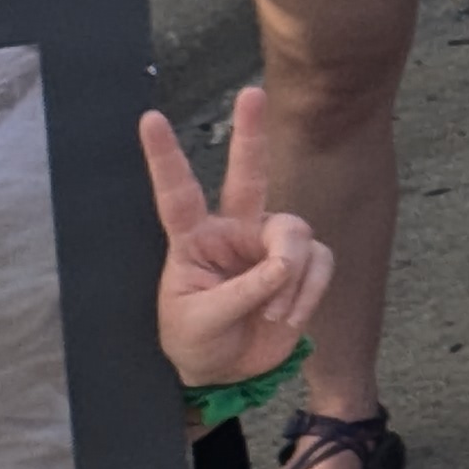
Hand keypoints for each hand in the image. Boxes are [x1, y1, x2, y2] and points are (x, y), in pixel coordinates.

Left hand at [143, 93, 333, 391]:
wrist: (229, 375)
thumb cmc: (197, 342)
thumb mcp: (200, 322)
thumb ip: (240, 293)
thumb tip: (282, 268)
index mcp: (192, 241)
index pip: (177, 194)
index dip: (164, 157)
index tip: (150, 119)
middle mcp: (233, 232)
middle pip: (247, 175)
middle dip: (250, 134)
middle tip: (251, 93)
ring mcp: (268, 245)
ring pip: (296, 231)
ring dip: (292, 276)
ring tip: (275, 313)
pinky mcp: (300, 266)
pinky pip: (319, 261)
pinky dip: (309, 292)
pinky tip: (290, 315)